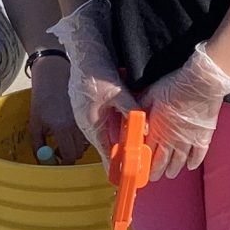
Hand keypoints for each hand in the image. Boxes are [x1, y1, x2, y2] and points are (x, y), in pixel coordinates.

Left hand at [29, 56, 91, 162]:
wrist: (54, 74)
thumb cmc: (42, 97)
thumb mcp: (35, 123)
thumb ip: (38, 144)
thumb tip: (42, 160)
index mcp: (63, 128)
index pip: (69, 155)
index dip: (63, 162)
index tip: (56, 161)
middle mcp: (77, 125)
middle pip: (79, 152)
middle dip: (69, 155)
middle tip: (58, 150)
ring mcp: (85, 119)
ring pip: (85, 143)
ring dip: (75, 145)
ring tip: (64, 138)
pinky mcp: (89, 113)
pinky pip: (88, 132)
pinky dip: (81, 136)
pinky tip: (71, 128)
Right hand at [52, 0, 130, 154]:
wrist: (84, 52)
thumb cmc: (95, 72)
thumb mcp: (116, 92)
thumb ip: (130, 110)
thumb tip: (145, 127)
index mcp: (91, 124)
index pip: (105, 153)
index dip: (116, 165)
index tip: (126, 177)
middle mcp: (90, 123)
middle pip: (109, 144)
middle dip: (123, 152)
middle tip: (140, 161)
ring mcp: (91, 114)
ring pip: (110, 131)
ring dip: (123, 137)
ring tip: (139, 146)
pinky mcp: (94, 105)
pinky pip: (109, 120)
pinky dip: (120, 123)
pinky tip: (132, 122)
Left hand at [143, 44, 229, 181]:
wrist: (202, 83)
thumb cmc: (175, 85)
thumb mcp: (152, 93)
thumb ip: (143, 106)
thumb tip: (134, 113)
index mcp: (158, 128)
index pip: (149, 151)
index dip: (145, 162)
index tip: (141, 169)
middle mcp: (172, 138)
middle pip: (163, 160)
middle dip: (157, 170)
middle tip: (154, 177)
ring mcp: (189, 139)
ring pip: (180, 160)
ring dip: (174, 169)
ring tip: (170, 174)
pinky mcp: (203, 136)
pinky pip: (199, 154)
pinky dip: (194, 161)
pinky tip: (191, 166)